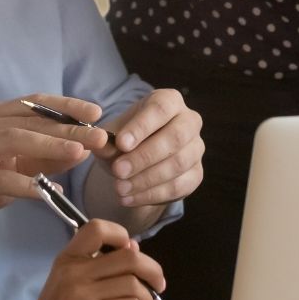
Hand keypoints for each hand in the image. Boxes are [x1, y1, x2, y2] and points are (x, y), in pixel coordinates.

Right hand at [0, 94, 107, 237]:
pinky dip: (25, 184)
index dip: (66, 106)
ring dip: (51, 145)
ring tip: (80, 152)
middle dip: (69, 127)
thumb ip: (40, 159)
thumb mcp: (8, 167)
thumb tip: (80, 152)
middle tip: (101, 135)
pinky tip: (47, 193)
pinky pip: (0, 178)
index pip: (34, 103)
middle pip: (31, 120)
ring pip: (16, 140)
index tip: (96, 111)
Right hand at [27, 220, 165, 299]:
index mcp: (68, 258)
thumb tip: (134, 247)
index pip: (96, 229)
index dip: (120, 234)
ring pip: (134, 285)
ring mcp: (83, 293)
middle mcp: (74, 272)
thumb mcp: (69, 282)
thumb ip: (97, 264)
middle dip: (153, 271)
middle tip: (158, 285)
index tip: (132, 250)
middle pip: (129, 257)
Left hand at [96, 89, 204, 207]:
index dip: (141, 127)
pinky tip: (129, 198)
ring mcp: (196, 148)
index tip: (121, 143)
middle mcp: (189, 121)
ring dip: (146, 179)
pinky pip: (178, 186)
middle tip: (118, 170)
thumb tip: (102, 146)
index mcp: (169, 101)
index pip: (160, 109)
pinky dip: (151, 195)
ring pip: (178, 164)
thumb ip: (107, 140)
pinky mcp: (196, 174)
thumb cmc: (126, 139)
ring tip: (119, 188)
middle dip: (144, 156)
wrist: (138, 162)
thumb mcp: (112, 135)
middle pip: (175, 137)